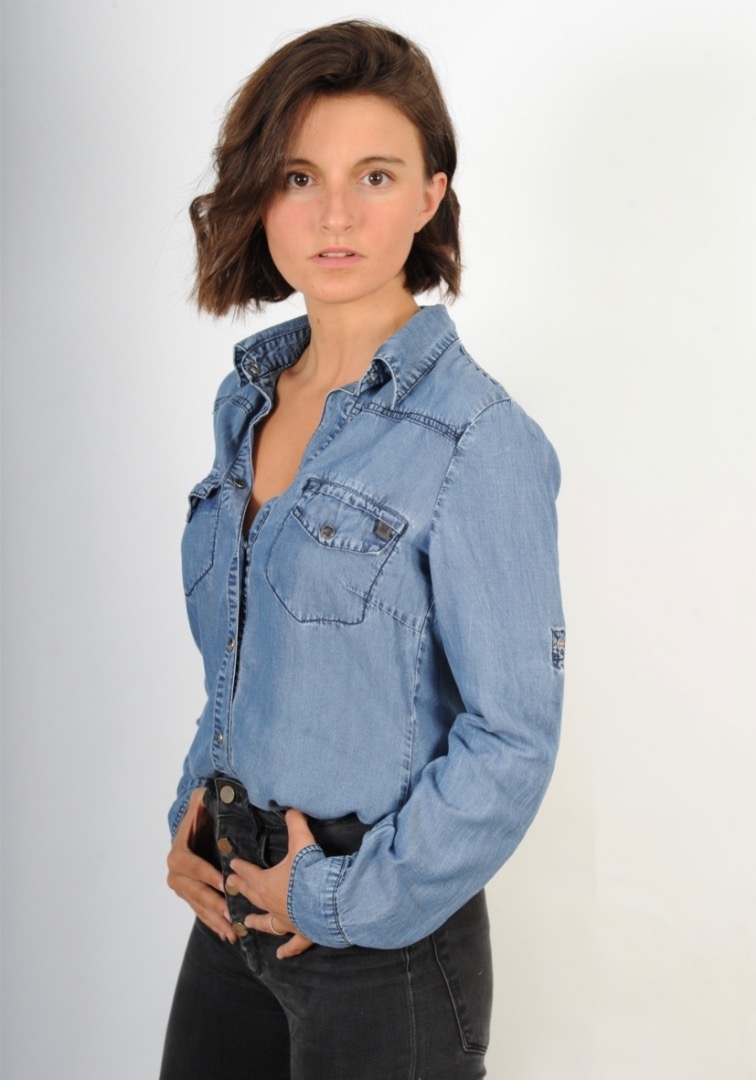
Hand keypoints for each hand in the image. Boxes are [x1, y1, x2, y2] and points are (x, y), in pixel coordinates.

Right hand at [166, 787, 236, 943]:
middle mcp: (175, 872)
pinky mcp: (188, 896)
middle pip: (195, 891)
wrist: (194, 824)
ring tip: (231, 931)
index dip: (207, 875)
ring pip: (198, 905)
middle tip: (231, 914)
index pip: (191, 866)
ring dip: (214, 919)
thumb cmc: (202, 812)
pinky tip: (226, 934)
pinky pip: (199, 911)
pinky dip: (212, 923)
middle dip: (213, 903)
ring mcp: (181, 887)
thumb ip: (204, 801)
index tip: (225, 884)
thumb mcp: (201, 802)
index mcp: (178, 852)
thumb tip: (210, 797)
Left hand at [226, 808, 315, 958]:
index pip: (248, 873)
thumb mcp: (302, 842)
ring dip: (256, 921)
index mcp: (266, 883)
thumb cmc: (310, 874)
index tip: (232, 864)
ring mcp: (285, 921)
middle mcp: (271, 904)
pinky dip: (288, 949)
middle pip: (252, 895)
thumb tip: (293, 806)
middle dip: (240, 888)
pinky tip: (282, 955)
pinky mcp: (302, 933)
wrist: (327, 903)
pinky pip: (293, 943)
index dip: (240, 867)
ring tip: (245, 922)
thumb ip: (296, 823)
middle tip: (230, 885)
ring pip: (266, 922)